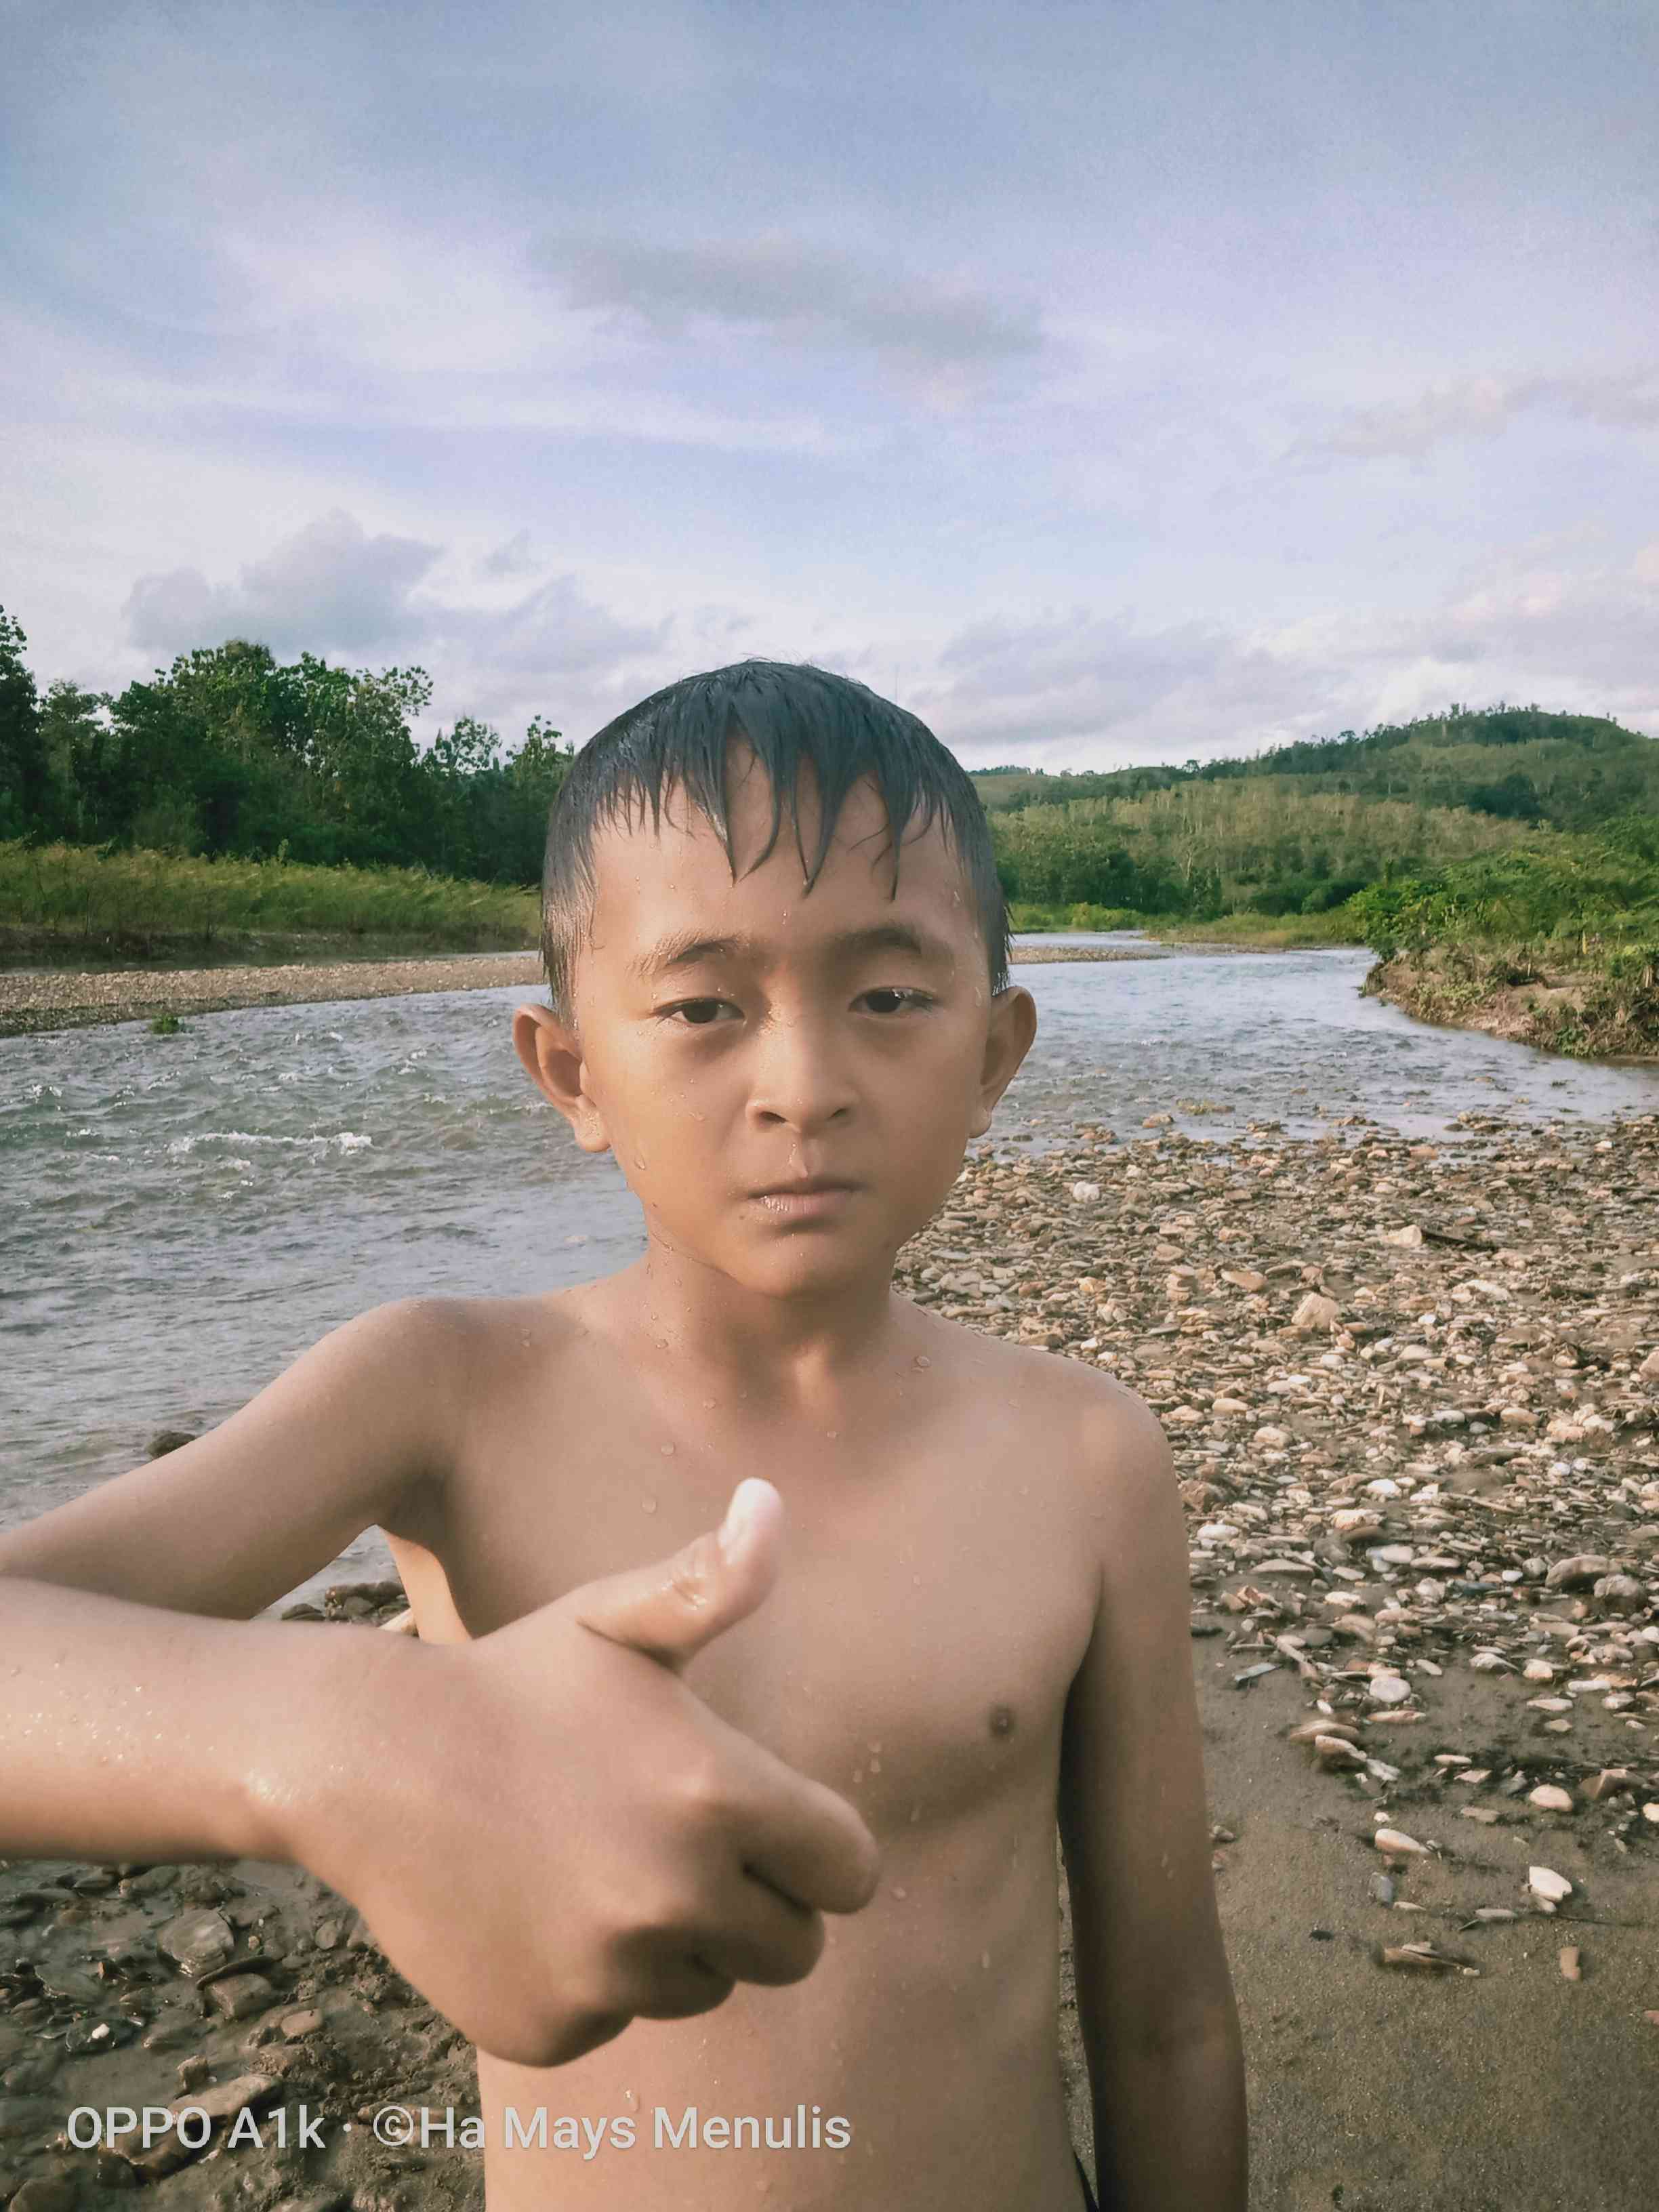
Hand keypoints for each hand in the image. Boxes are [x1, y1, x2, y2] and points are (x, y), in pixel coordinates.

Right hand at [294, 1479, 879, 2065]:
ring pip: (705, 1985)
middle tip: (684, 1845)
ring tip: (598, 1863)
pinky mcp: (552, 2031)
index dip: (821, 1851)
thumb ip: (713, 1580)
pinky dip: (594, 1981)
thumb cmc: (513, 1679)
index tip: (776, 1828)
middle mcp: (676, 1898)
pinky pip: (618, 2016)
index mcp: (718, 1797)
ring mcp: (610, 1976)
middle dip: (759, 1903)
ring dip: (676, 1941)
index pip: (848, 1873)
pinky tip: (538, 1907)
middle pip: (793, 1948)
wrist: (367, 1761)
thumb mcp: (614, 1620)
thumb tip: (772, 1498)